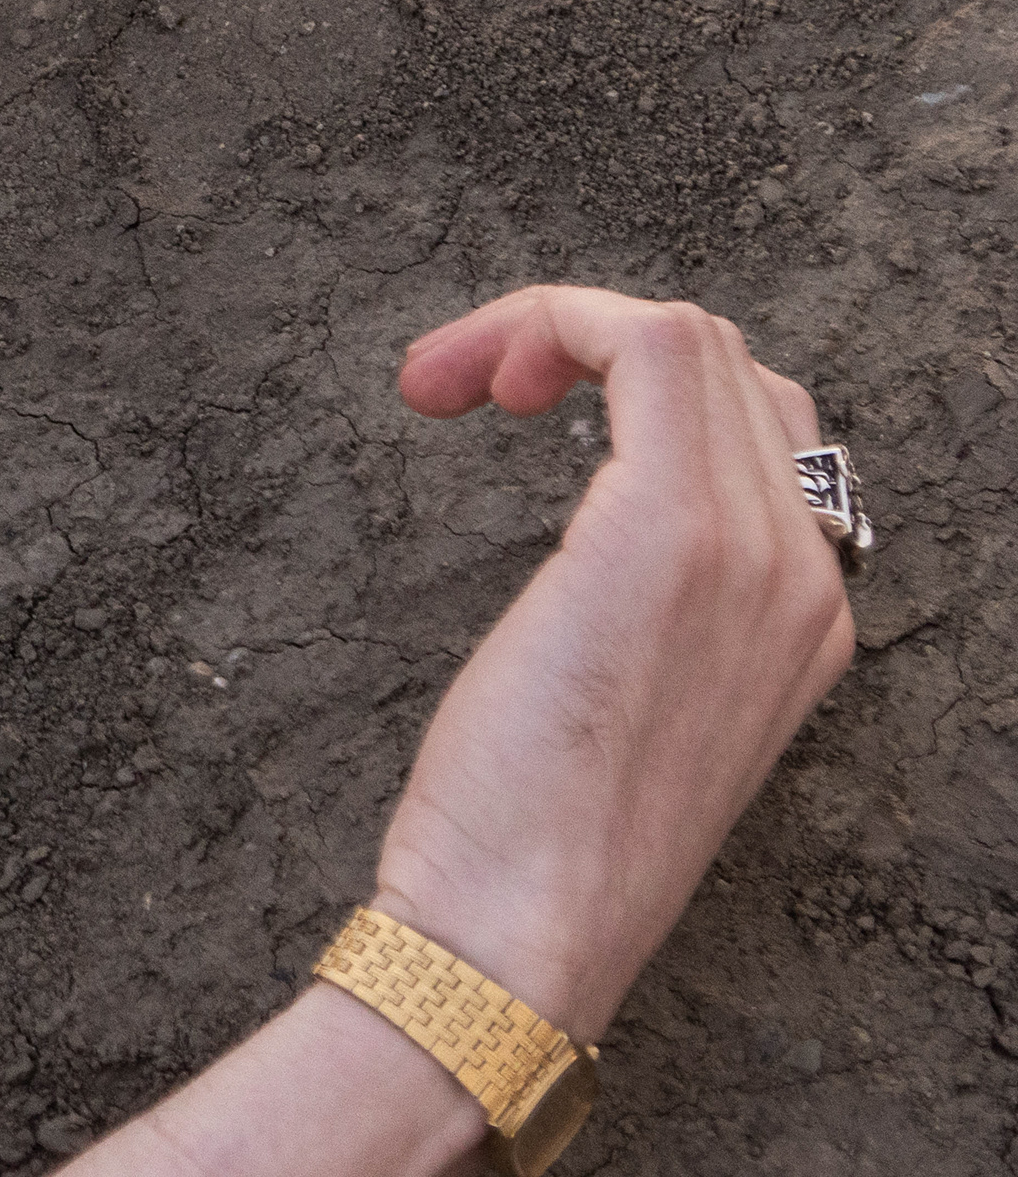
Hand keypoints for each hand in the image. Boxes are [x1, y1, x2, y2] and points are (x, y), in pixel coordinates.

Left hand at [369, 284, 856, 1038]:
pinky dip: (548, 324)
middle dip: (579, 343)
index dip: (621, 385)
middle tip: (466, 388)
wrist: (520, 929)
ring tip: (452, 382)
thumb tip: (591, 550)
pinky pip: (646, 348)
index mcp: (799, 614)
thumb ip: (643, 610)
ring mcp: (752, 551)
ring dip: (547, 327)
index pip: (749, 425)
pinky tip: (465, 382)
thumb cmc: (534, 831)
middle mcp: (801, 574)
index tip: (508, 408)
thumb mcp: (618, 697)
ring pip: (685, 338)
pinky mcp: (671, 534)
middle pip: (724, 366)